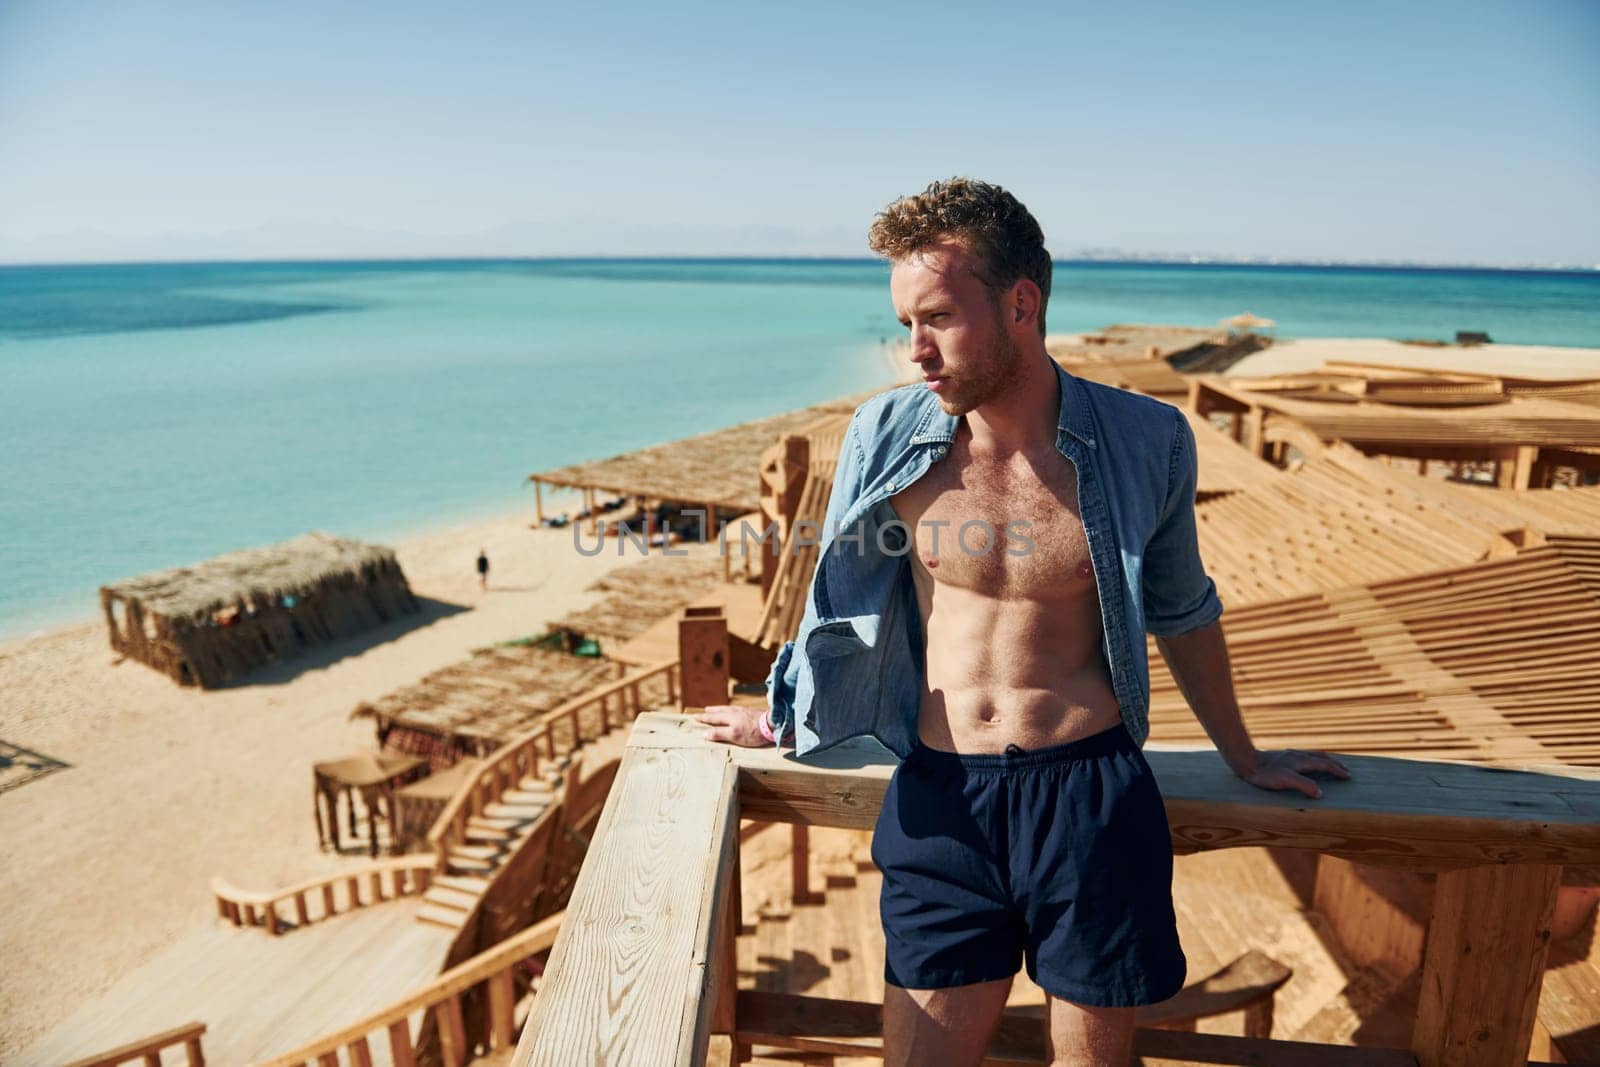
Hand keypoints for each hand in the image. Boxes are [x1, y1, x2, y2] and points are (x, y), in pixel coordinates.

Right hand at [693, 704, 771, 747]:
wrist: (772, 724)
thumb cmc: (753, 732)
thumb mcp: (734, 736)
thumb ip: (719, 734)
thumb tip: (704, 734)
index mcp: (729, 718)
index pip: (713, 718)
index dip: (704, 718)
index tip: (695, 717)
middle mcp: (735, 712)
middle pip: (720, 711)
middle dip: (711, 712)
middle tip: (704, 711)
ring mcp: (744, 711)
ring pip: (728, 709)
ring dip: (720, 709)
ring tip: (715, 709)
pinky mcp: (752, 712)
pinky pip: (736, 709)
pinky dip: (730, 710)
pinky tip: (734, 712)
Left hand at [1231, 748, 1350, 799]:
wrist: (1245, 762)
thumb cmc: (1265, 774)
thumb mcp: (1286, 780)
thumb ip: (1304, 785)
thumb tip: (1320, 793)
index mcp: (1301, 760)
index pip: (1325, 765)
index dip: (1338, 771)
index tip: (1349, 776)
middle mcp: (1298, 755)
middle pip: (1321, 757)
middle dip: (1335, 763)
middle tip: (1346, 770)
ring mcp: (1290, 755)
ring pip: (1312, 755)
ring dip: (1324, 760)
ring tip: (1330, 765)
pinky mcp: (1282, 757)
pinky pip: (1303, 757)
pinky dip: (1312, 760)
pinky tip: (1306, 764)